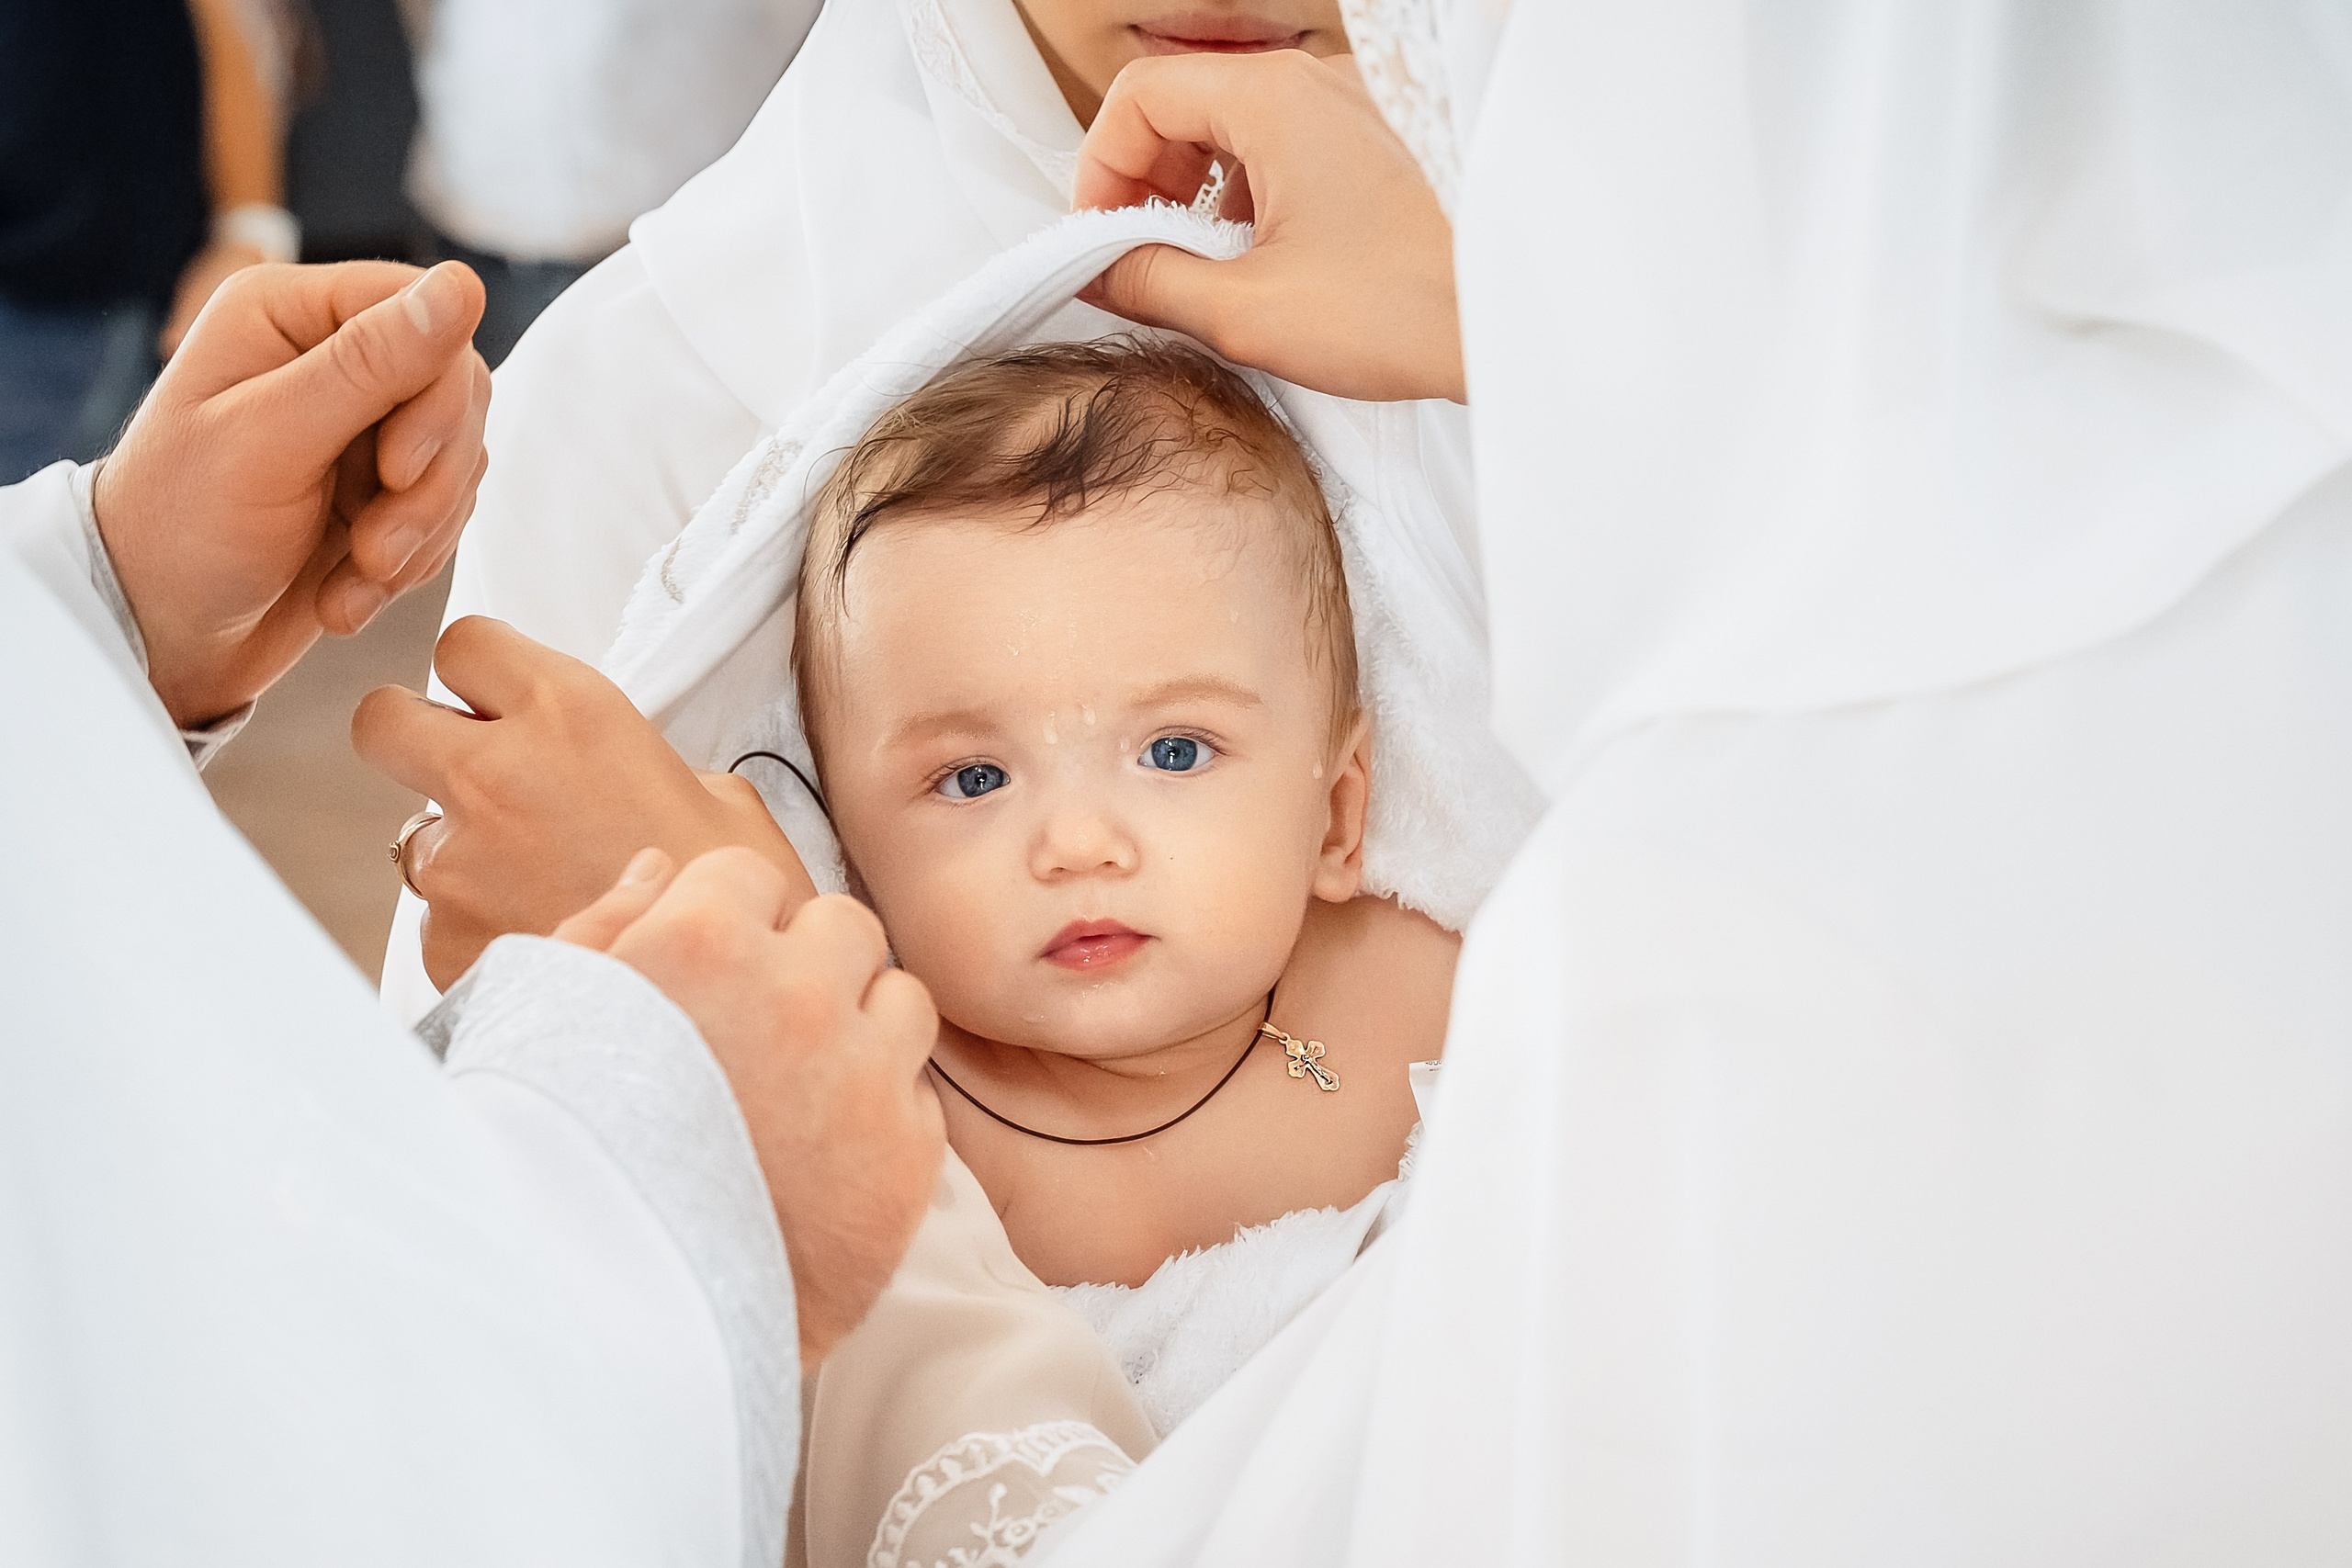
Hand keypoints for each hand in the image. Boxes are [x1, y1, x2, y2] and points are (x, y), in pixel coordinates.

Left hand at [94, 260, 490, 727]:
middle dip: (429, 483)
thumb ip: (370, 363)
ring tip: (357, 577)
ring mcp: (359, 426)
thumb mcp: (271, 439)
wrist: (160, 635)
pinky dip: (411, 560)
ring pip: (457, 459)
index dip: (436, 394)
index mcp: (289, 314)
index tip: (398, 471)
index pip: (424, 313)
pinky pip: (444, 511)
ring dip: (419, 533)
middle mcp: (329, 357)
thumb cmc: (183, 529)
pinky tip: (349, 591)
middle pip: (456, 391)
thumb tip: (465, 284)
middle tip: (376, 549)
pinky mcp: (380, 490)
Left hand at [351, 615, 816, 989]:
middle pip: (382, 720)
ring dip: (463, 854)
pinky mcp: (446, 941)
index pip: (464, 643)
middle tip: (466, 770)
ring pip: (415, 836)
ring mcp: (460, 863)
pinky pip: (439, 923)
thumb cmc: (736, 901)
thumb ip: (641, 766)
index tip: (503, 700)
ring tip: (544, 893)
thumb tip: (615, 775)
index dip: (481, 673)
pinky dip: (480, 932)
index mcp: (573, 714)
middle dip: (413, 738)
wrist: (719, 1011)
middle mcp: (498, 775)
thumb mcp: (722, 798)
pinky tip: (546, 946)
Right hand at [555, 848, 945, 1367]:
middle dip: (809, 963)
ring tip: (798, 1093)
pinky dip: (879, 1116)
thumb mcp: (547, 1023)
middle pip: (844, 925)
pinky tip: (817, 1159)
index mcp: (700, 943)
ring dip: (862, 1029)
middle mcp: (797, 993)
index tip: (708, 971)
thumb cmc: (559, 1165)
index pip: (751, 875)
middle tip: (760, 1031)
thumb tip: (662, 868)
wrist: (613, 1324)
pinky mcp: (909, 1154)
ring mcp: (863, 1073)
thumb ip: (608, 927)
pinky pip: (919, 1095)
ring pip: (902, 998)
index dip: (728, 922)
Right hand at [1073, 50, 1463, 402]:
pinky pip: (1290, 148)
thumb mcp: (1249, 313)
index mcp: (1277, 99)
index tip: (1100, 235)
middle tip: (1142, 255)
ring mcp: (1355, 110)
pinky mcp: (1381, 146)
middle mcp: (1318, 84)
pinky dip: (1254, 196)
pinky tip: (1264, 263)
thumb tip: (1098, 272)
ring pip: (1237, 128)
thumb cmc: (1411, 308)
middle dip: (1147, 181)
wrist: (1516, 320)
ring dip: (1200, 193)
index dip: (1100, 168)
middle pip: (1187, 103)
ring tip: (1206, 269)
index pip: (1141, 94)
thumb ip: (1151, 284)